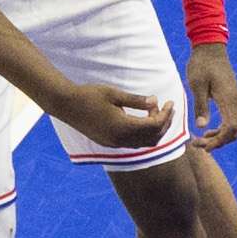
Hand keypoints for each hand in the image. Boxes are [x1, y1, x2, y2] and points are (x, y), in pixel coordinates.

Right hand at [54, 79, 173, 147]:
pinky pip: (133, 143)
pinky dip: (143, 134)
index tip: (170, 102)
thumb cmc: (90, 95)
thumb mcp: (115, 94)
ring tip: (157, 113)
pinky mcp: (109, 143)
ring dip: (155, 130)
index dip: (165, 115)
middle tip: (169, 108)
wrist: (66, 105)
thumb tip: (155, 101)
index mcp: (123, 127)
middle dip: (165, 124)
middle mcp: (120, 139)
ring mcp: (114, 143)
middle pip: (153, 138)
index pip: (154, 126)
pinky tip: (143, 120)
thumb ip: (136, 100)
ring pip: (144, 143)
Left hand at [185, 41, 236, 145]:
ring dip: (220, 136)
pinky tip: (208, 128)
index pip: (230, 129)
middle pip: (234, 131)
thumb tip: (202, 127)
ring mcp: (235, 99)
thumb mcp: (197, 85)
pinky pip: (232, 119)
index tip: (202, 145)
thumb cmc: (201, 64)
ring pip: (234, 127)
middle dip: (218, 142)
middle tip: (199, 144)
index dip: (218, 141)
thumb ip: (201, 106)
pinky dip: (222, 128)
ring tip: (202, 138)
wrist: (210, 47)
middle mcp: (236, 101)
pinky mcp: (232, 97)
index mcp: (228, 99)